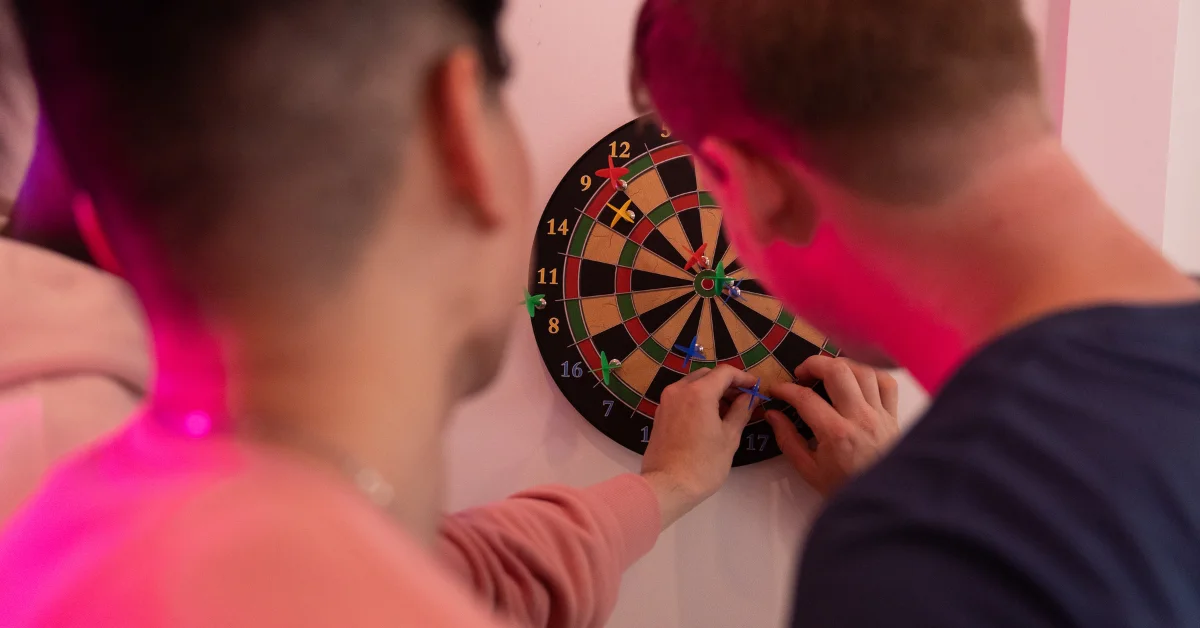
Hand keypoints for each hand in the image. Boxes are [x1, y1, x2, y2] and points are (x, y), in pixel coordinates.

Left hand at [641, 365, 758, 528]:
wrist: (667, 485)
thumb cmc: (703, 464)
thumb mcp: (729, 437)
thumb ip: (741, 411)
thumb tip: (750, 397)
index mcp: (698, 392)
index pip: (725, 372)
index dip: (743, 377)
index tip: (755, 387)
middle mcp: (679, 390)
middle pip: (707, 375)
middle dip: (727, 383)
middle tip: (743, 399)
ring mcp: (666, 401)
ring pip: (693, 384)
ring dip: (712, 390)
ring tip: (728, 410)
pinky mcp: (660, 413)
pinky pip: (682, 396)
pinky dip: (697, 399)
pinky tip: (709, 417)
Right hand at [766, 356, 899, 496]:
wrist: (883, 502)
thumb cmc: (843, 487)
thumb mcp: (809, 471)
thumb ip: (788, 440)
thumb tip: (773, 414)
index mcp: (836, 433)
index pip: (805, 398)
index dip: (785, 389)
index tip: (776, 390)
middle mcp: (860, 417)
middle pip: (838, 371)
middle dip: (813, 364)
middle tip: (801, 373)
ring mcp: (880, 414)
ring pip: (863, 371)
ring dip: (841, 365)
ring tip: (827, 373)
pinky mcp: (893, 415)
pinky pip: (886, 382)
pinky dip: (870, 374)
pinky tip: (857, 380)